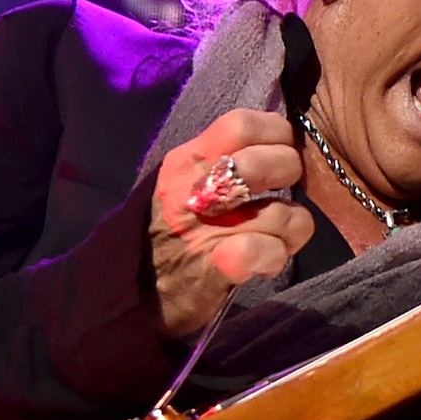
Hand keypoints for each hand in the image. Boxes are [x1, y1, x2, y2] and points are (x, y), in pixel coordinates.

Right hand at [150, 110, 314, 337]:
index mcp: (186, 161)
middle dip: (291, 178)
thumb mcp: (180, 184)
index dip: (276, 136)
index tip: (281, 151)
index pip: (241, 124)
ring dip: (290, 231)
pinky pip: (265, 249)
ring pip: (282, 213)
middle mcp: (193, 189)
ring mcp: (202, 229)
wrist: (129, 296)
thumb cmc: (164, 235)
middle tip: (282, 195)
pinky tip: (264, 265)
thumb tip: (276, 138)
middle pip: (271, 161)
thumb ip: (219, 159)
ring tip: (274, 240)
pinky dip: (275, 258)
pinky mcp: (215, 268)